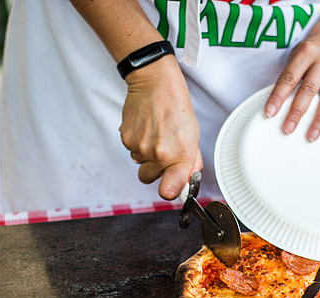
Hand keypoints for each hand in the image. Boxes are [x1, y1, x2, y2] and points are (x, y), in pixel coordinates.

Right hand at [119, 56, 201, 199]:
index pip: (169, 191)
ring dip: (145, 153)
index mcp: (179, 156)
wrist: (155, 84)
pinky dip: (136, 141)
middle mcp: (158, 155)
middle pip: (148, 179)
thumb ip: (190, 163)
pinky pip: (131, 150)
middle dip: (154, 169)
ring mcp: (140, 147)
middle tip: (161, 150)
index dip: (169, 191)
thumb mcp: (192, 137)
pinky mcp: (126, 139)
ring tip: (154, 132)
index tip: (171, 187)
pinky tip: (145, 127)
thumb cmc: (177, 108)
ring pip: (139, 163)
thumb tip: (186, 182)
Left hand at [263, 36, 319, 143]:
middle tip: (288, 129)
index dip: (278, 96)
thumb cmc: (309, 55)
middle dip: (297, 111)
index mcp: (306, 52)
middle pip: (310, 89)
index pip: (289, 77)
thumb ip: (289, 78)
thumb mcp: (296, 58)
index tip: (270, 113)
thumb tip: (275, 108)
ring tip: (311, 136)